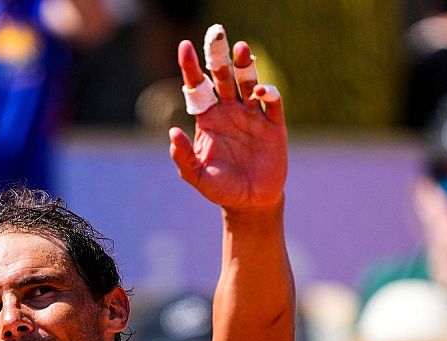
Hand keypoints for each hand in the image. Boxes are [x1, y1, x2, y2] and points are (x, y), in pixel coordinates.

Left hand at [168, 25, 287, 213]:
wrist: (250, 202)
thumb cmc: (220, 188)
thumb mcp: (196, 176)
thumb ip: (183, 157)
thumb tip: (173, 133)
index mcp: (208, 119)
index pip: (197, 86)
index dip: (191, 66)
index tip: (185, 46)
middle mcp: (229, 111)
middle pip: (223, 76)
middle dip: (219, 55)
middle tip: (217, 33)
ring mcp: (252, 115)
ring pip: (248, 82)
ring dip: (245, 65)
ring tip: (241, 48)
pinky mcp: (273, 125)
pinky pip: (272, 102)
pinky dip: (268, 93)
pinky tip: (260, 91)